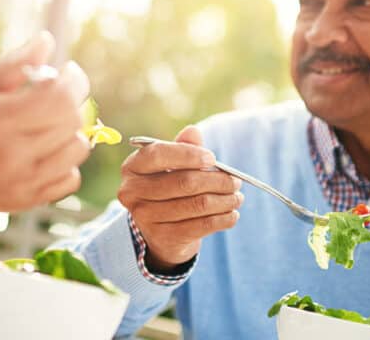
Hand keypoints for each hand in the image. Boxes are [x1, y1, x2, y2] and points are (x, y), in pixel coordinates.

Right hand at [0, 31, 91, 211]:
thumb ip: (10, 66)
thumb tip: (47, 40)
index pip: (59, 98)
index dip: (72, 79)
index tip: (66, 70)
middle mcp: (12, 157)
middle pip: (71, 122)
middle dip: (72, 99)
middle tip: (54, 91)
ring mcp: (21, 184)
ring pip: (77, 150)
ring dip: (70, 129)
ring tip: (48, 120)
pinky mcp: (24, 201)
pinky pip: (69, 179)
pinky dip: (65, 160)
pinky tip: (44, 148)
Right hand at [118, 126, 242, 271]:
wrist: (160, 232)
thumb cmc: (168, 188)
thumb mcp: (172, 165)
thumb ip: (183, 147)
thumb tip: (193, 131)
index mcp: (132, 167)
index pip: (158, 155)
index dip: (187, 155)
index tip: (213, 158)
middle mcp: (132, 192)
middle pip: (183, 182)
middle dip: (216, 181)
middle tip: (235, 181)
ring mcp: (145, 217)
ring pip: (196, 205)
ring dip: (224, 200)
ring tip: (237, 197)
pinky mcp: (162, 238)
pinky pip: (201, 226)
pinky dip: (222, 219)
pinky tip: (232, 214)